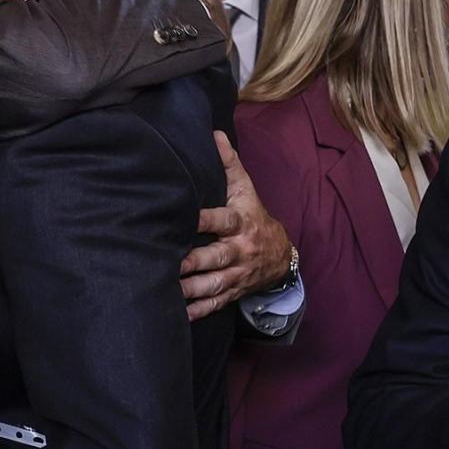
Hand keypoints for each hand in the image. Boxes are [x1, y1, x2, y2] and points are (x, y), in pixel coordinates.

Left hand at [180, 131, 290, 318]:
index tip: (185, 218)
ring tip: (167, 290)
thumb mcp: (245, 189)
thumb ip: (228, 163)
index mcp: (241, 223)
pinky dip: (198, 311)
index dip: (204, 219)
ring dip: (190, 290)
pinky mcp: (233, 292)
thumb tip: (214, 133)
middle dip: (192, 262)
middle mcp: (239, 250)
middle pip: (215, 258)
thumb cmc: (254, 215)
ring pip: (213, 285)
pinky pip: (215, 304)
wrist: (281, 254)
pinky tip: (178, 315)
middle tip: (168, 263)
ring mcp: (237, 274)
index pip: (222, 220)